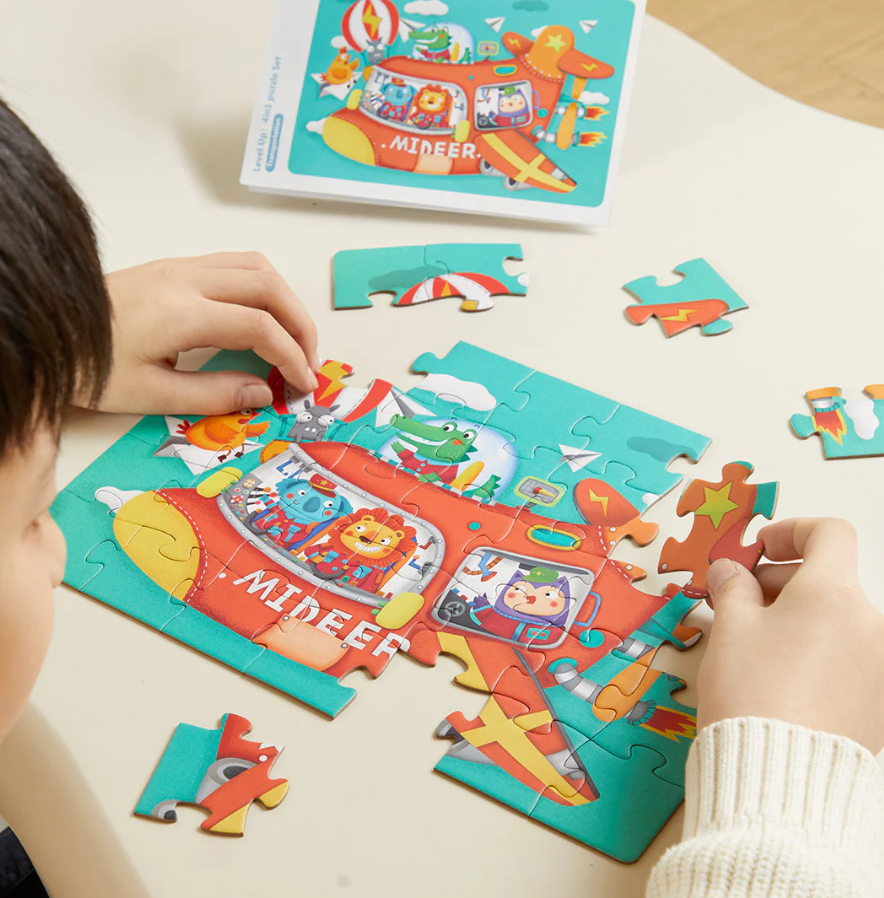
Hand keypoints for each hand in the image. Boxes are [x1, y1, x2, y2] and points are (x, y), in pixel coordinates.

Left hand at [92, 253, 319, 415]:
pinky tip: (264, 316)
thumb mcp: (150, 394)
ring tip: (293, 338)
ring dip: (286, 300)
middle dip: (301, 324)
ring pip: (257, 267)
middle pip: (269, 286)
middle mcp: (187, 278)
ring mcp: (181, 266)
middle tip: (309, 361)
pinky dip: (264, 288)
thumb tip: (263, 393)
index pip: (260, 325)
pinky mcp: (175, 266)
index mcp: (182, 312)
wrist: (46, 328)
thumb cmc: (89, 365)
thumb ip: (213, 394)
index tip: (303, 384)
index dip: (292, 355)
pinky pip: (237, 264)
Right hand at [698, 518, 883, 753]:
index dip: (792, 531)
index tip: (762, 548)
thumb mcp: (730, 627)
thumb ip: (732, 586)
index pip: (830, 534)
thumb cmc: (751, 691)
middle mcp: (870, 624)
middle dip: (783, 581)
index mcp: (834, 594)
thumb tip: (731, 571)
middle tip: (741, 602)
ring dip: (799, 616)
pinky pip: (849, 656)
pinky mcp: (879, 701)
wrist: (778, 775)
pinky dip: (818, 650)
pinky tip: (781, 676)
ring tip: (756, 644)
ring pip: (839, 619)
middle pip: (830, 578)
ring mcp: (881, 665)